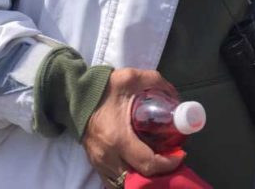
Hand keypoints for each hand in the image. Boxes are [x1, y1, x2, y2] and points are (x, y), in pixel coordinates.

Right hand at [83, 68, 184, 184]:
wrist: (75, 95)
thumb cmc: (104, 89)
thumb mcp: (131, 78)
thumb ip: (155, 82)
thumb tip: (174, 95)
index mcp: (118, 138)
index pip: (147, 164)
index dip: (168, 163)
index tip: (179, 154)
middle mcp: (108, 156)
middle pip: (138, 180)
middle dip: (158, 174)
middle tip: (170, 159)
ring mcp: (99, 163)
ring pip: (125, 183)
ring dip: (144, 178)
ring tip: (157, 163)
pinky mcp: (95, 164)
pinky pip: (114, 182)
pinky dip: (129, 178)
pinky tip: (139, 167)